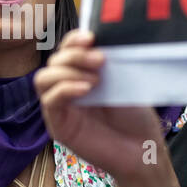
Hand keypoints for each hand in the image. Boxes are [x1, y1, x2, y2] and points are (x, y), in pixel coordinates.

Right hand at [35, 30, 168, 186]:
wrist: (143, 149)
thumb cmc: (135, 117)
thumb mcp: (123, 81)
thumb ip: (107, 62)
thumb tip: (99, 40)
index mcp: (82, 74)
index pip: (66, 49)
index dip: (73, 40)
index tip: (91, 37)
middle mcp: (68, 88)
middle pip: (53, 61)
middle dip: (74, 55)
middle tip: (100, 60)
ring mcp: (61, 108)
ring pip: (43, 78)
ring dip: (67, 71)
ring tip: (95, 79)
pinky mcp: (59, 126)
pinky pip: (49, 101)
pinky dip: (64, 89)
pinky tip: (85, 89)